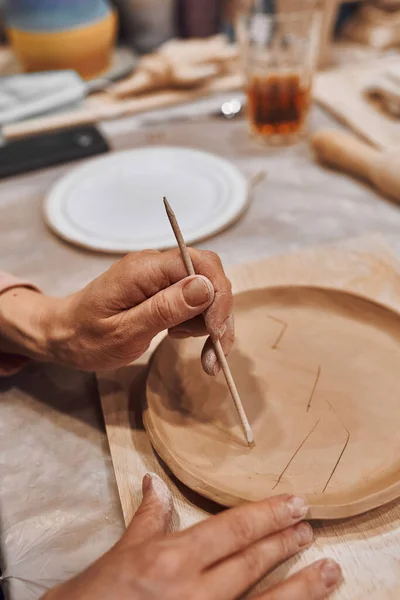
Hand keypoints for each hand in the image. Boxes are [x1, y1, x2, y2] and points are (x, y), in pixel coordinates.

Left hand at [0, 249, 233, 372]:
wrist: (64, 335)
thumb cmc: (86, 337)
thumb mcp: (124, 332)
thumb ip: (164, 309)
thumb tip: (206, 287)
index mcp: (144, 269)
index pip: (201, 264)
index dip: (218, 295)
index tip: (215, 331)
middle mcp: (155, 265)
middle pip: (209, 275)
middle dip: (219, 313)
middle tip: (214, 352)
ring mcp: (158, 275)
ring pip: (206, 289)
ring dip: (210, 322)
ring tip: (196, 349)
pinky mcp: (160, 288)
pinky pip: (193, 298)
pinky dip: (198, 321)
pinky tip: (179, 336)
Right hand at [43, 474, 341, 599]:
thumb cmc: (96, 596)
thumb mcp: (122, 553)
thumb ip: (148, 518)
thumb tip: (154, 483)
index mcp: (172, 560)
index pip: (233, 530)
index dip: (268, 515)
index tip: (295, 504)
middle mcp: (196, 593)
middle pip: (253, 563)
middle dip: (286, 543)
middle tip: (310, 529)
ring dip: (301, 587)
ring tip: (329, 571)